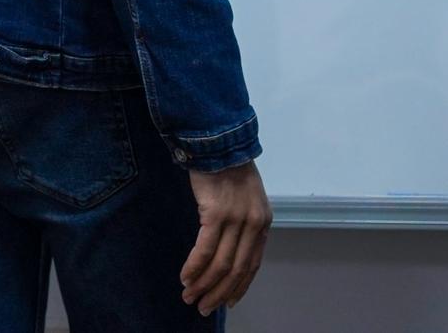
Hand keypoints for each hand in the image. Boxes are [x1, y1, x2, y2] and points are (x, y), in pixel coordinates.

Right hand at [181, 160, 270, 312]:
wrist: (216, 140)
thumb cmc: (226, 166)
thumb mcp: (245, 196)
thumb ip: (241, 221)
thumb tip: (228, 245)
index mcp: (262, 223)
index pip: (253, 264)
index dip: (239, 286)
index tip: (227, 301)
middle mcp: (253, 224)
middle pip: (237, 269)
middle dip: (219, 291)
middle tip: (203, 307)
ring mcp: (236, 219)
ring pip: (221, 263)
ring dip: (204, 283)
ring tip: (189, 296)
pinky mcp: (215, 213)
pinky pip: (205, 248)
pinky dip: (195, 266)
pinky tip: (185, 276)